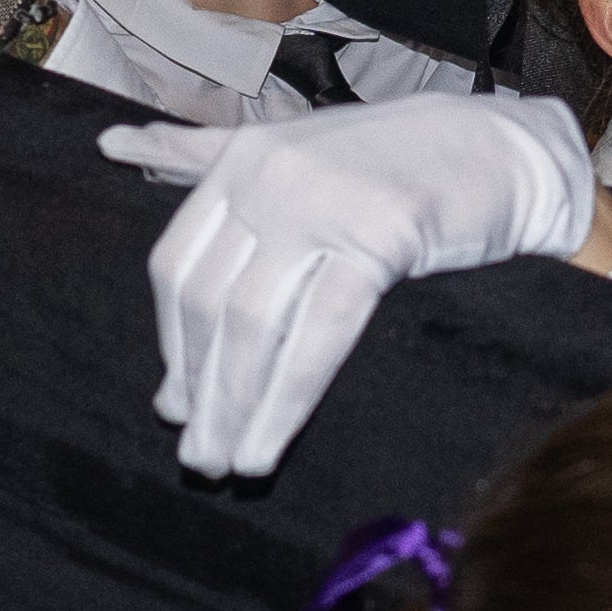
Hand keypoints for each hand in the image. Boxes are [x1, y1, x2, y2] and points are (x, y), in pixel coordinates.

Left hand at [107, 98, 606, 475]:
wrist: (500, 151)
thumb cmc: (393, 162)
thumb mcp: (287, 148)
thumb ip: (198, 155)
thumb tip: (111, 146)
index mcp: (239, 160)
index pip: (177, 266)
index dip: (172, 345)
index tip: (174, 406)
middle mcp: (269, 176)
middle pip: (208, 303)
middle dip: (200, 390)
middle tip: (196, 456)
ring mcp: (322, 202)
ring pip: (254, 326)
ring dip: (234, 407)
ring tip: (227, 464)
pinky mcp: (380, 233)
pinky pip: (318, 335)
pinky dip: (286, 400)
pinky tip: (269, 444)